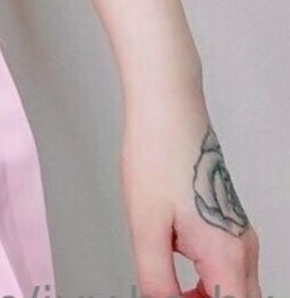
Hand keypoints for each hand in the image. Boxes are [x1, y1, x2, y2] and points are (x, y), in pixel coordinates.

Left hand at [121, 94, 260, 297]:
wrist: (167, 110)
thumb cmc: (158, 156)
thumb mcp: (146, 227)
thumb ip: (156, 278)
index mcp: (226, 255)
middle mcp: (242, 247)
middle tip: (169, 296)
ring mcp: (239, 232)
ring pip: (236, 287)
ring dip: (208, 297)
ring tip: (169, 288)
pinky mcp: (229, 220)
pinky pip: (229, 266)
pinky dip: (208, 279)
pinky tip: (175, 264)